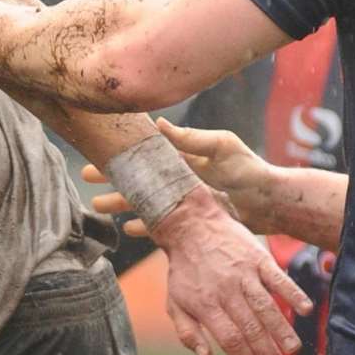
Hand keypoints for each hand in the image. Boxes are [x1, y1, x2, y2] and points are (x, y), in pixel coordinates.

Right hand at [83, 118, 278, 235]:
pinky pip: (160, 224)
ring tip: (97, 207)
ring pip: (143, 201)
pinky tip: (127, 230)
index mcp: (183, 156)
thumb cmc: (249, 171)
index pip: (145, 152)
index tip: (98, 149)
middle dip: (112, 177)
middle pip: (138, 176)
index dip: (123, 152)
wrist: (270, 203)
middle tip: (84, 177)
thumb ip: (192, 138)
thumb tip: (159, 124)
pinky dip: (144, 226)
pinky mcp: (189, 221)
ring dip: (120, 202)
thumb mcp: (222, 147)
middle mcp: (178, 176)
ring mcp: (182, 200)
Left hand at [149, 185, 312, 354]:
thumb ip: (188, 333)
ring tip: (294, 351)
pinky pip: (278, 278)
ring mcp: (244, 274)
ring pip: (266, 307)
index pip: (231, 340)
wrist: (190, 225)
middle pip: (251, 329)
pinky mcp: (257, 258)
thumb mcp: (174, 302)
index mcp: (206, 305)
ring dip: (282, 331)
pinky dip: (293, 293)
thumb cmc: (184, 270)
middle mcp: (226, 291)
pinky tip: (306, 310)